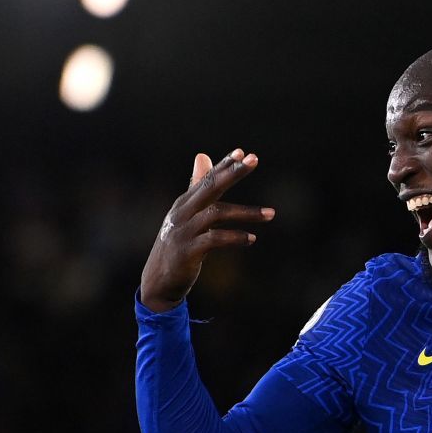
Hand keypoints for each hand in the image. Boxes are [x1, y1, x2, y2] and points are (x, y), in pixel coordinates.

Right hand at [140, 150, 274, 311]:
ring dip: (246, 212)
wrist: (158, 280)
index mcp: (185, 202)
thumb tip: (202, 155)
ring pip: (216, 213)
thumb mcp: (187, 214)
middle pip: (210, 187)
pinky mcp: (188, 251)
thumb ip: (198, 187)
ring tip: (272, 214)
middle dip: (232, 173)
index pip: (207, 178)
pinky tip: (252, 239)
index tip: (243, 152)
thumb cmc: (179, 244)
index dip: (224, 164)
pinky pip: (214, 239)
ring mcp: (184, 231)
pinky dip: (235, 237)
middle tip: (254, 160)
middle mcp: (182, 212)